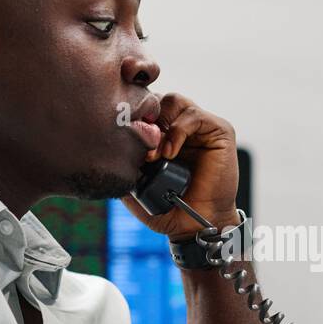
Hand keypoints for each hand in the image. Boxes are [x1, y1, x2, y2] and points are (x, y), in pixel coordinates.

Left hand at [120, 93, 240, 240]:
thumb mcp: (139, 188)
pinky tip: (170, 153)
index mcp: (165, 134)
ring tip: (156, 154)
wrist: (197, 223)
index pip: (146, 109)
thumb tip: (103, 155)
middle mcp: (183, 126)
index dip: (135, 117)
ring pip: (174, 102)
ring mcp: (202, 127)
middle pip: (158, 100)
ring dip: (161, 125)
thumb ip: (125, 171)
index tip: (125, 137)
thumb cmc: (171, 207)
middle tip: (140, 145)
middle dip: (146, 119)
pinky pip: (194, 116)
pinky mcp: (219, 131)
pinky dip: (178, 131)